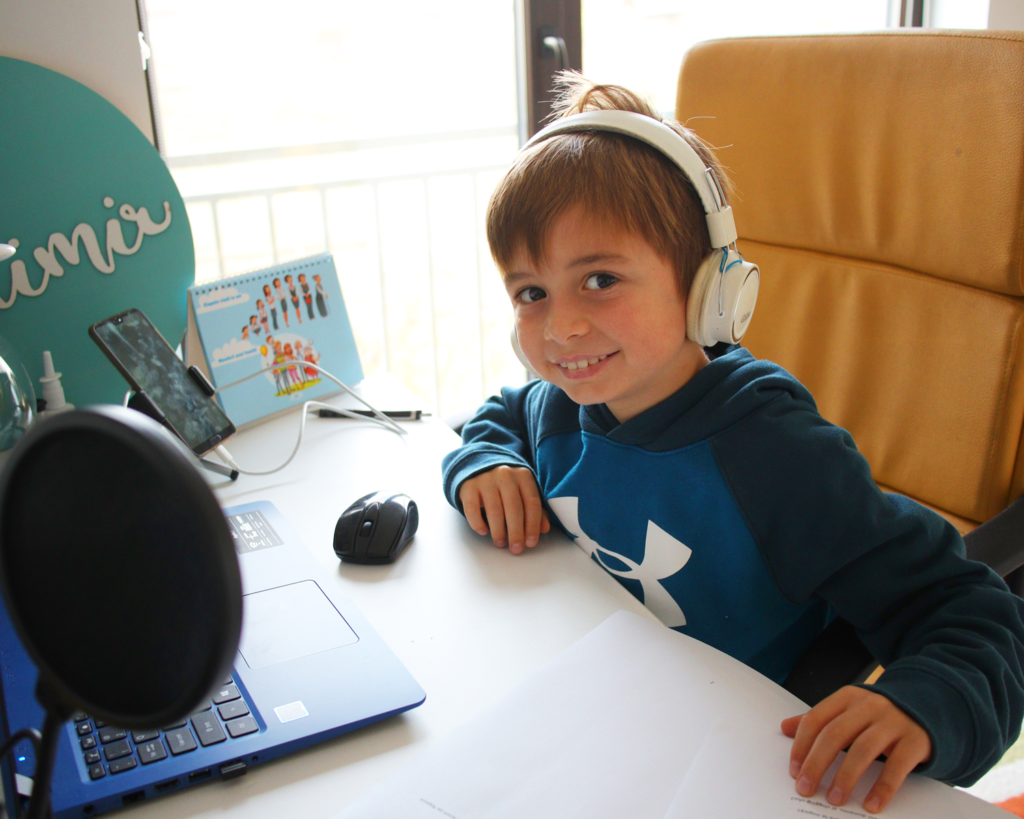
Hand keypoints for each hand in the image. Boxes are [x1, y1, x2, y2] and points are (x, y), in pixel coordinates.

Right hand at [459, 466, 549, 554]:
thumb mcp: (522, 490)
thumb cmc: (505, 484)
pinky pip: (472, 509)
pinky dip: (478, 523)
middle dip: (516, 533)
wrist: (478, 466)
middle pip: (514, 508)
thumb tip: (544, 529)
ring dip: (498, 531)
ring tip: (501, 543)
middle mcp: (505, 475)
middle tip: (516, 549)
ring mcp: (485, 479)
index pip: (532, 503)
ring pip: (494, 510)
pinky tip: (484, 531)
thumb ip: (534, 508)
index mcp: (523, 475)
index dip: (533, 525)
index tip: (531, 543)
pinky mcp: (468, 486)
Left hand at [781, 686, 931, 813]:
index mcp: (847, 697)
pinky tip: (872, 805)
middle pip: (835, 735)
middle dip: (816, 764)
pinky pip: (897, 766)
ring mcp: (893, 722)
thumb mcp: (848, 709)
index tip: (793, 771)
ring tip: (834, 799)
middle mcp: (869, 706)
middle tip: (805, 788)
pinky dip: (883, 788)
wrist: (927, 706)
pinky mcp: (915, 740)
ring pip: (863, 749)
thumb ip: (820, 719)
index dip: (801, 746)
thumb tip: (785, 727)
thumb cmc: (878, 714)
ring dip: (845, 777)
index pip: (816, 719)